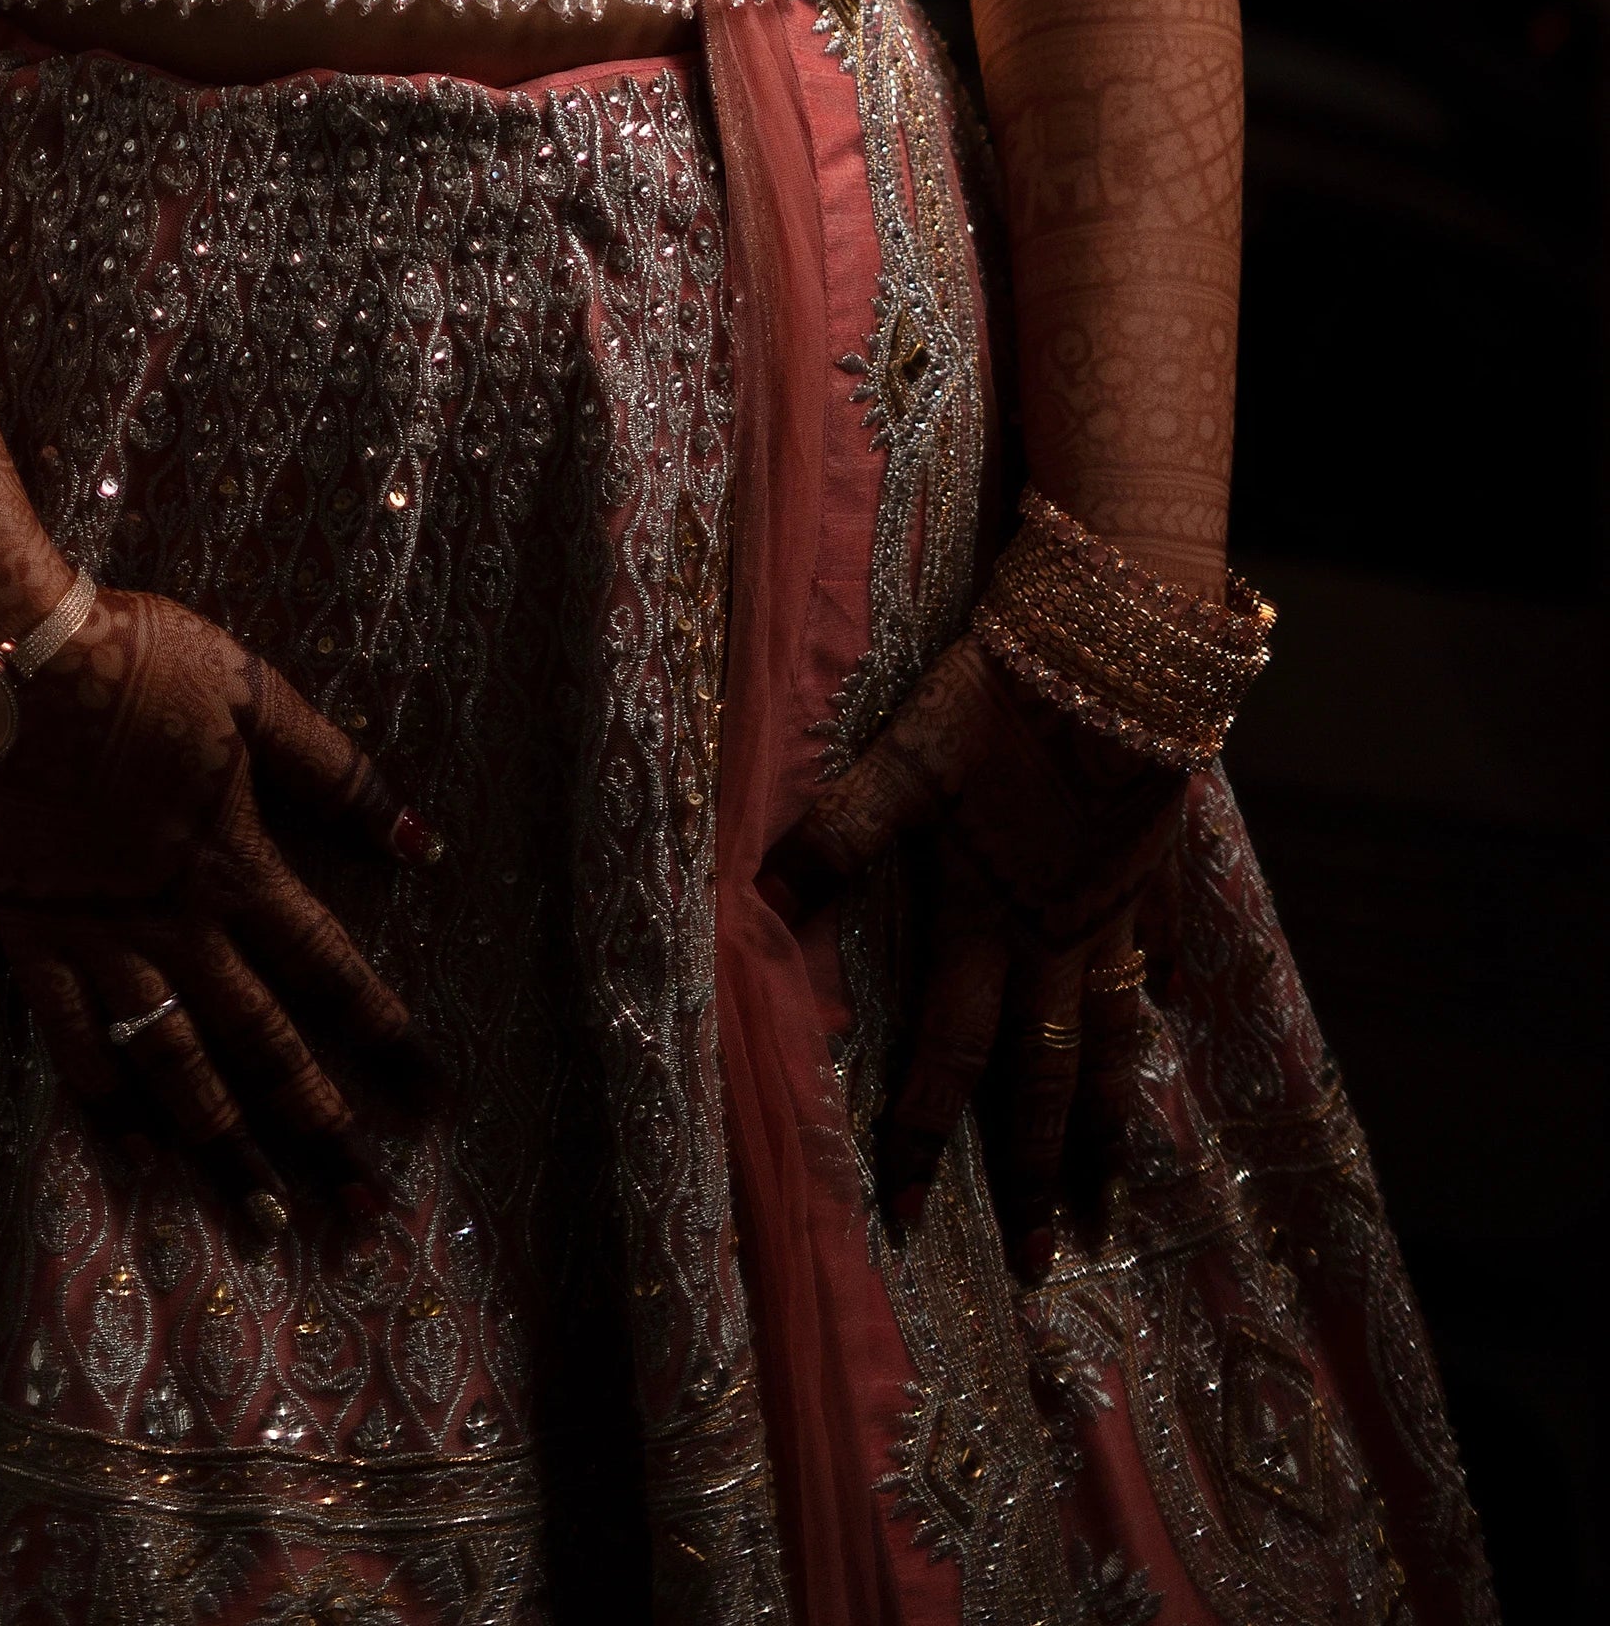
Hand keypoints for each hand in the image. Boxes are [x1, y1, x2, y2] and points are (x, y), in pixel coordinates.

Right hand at [0, 585, 445, 1228]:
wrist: (5, 659)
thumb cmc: (135, 661)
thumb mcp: (254, 694)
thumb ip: (336, 773)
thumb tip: (423, 842)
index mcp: (238, 867)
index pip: (331, 971)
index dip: (385, 1039)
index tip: (434, 1103)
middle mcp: (179, 928)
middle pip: (264, 1047)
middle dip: (321, 1130)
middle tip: (365, 1210)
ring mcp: (101, 944)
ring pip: (176, 1068)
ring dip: (226, 1147)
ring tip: (268, 1216)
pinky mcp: (32, 941)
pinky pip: (75, 1044)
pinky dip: (108, 1105)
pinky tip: (138, 1162)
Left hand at [764, 629, 1183, 1266]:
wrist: (1116, 658)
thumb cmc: (999, 705)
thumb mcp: (907, 761)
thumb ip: (842, 834)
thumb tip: (759, 899)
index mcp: (987, 925)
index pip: (950, 1056)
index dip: (928, 1136)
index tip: (916, 1218)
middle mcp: (1054, 941)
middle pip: (1047, 1082)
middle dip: (1041, 1176)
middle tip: (1045, 1264)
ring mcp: (1114, 915)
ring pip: (1114, 1045)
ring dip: (1112, 1130)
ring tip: (1118, 1203)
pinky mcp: (1154, 874)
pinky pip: (1157, 957)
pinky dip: (1157, 999)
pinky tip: (1163, 1020)